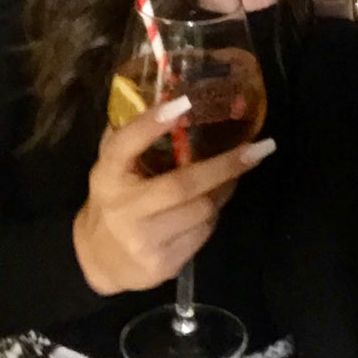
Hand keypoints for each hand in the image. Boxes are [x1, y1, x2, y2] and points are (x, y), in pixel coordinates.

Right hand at [72, 95, 277, 294]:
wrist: (97, 261)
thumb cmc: (115, 201)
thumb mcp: (115, 168)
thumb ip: (134, 137)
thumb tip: (175, 94)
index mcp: (107, 176)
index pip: (123, 146)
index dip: (150, 124)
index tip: (184, 103)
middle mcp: (122, 208)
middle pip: (182, 185)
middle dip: (226, 165)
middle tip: (260, 148)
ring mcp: (141, 240)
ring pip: (202, 210)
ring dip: (223, 191)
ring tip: (228, 178)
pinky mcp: (161, 264)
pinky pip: (203, 233)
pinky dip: (213, 215)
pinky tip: (207, 208)